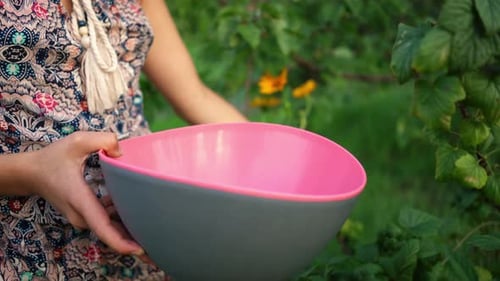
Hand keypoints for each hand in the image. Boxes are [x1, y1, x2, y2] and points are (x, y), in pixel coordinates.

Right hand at [28, 131, 143, 255]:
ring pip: (109, 229)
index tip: (139, 249)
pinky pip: (106, 223)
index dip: (120, 241)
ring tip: (155, 230)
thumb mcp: (76, 141)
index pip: (102, 227)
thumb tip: (121, 152)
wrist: (30, 173)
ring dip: (129, 231)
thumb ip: (101, 140)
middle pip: (110, 233)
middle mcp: (81, 214)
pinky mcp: (85, 216)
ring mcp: (82, 218)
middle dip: (133, 241)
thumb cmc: (53, 157)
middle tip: (159, 246)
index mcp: (80, 199)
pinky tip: (140, 216)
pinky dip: (122, 222)